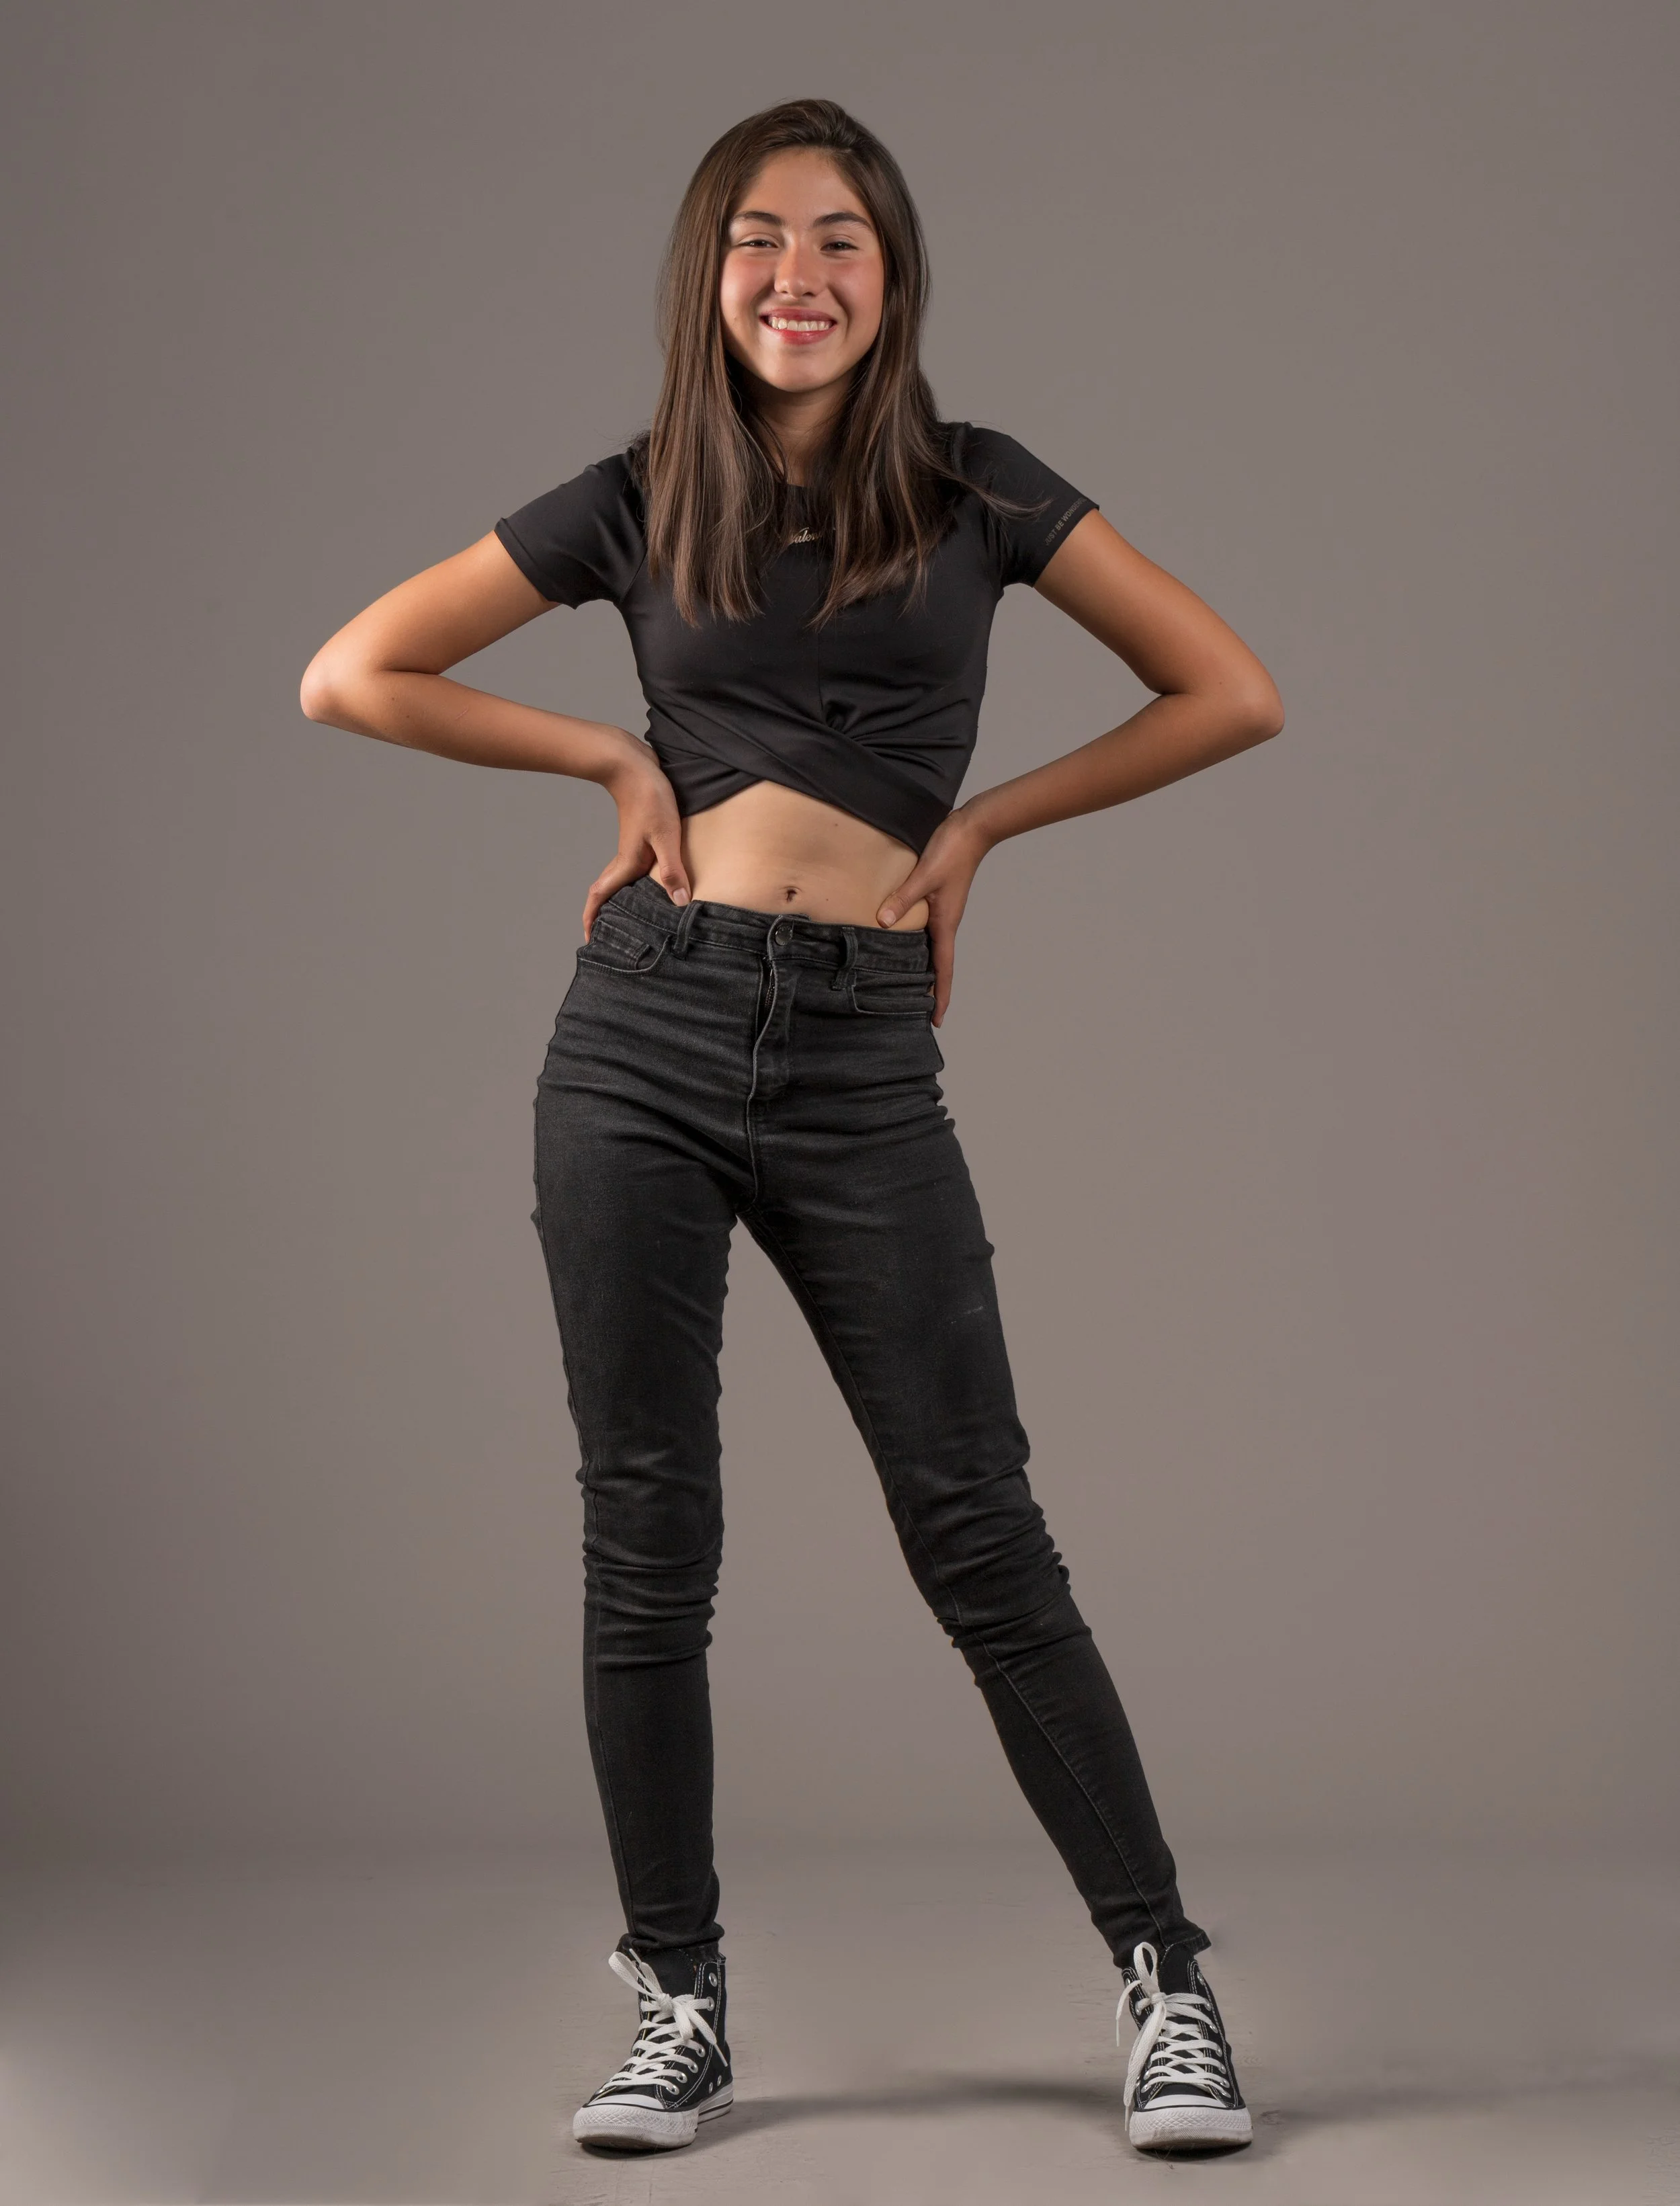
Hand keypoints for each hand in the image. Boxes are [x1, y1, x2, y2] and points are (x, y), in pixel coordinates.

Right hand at [582, 747, 691, 939]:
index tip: (588, 940)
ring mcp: (632, 848)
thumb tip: (679, 902)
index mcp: (627, 863)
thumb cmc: (649, 797)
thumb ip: (673, 869)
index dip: (592, 919)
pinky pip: (635, 868)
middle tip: (610, 938)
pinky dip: (637, 882)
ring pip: (621, 881)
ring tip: (632, 918)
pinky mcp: (642, 838)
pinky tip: (654, 884)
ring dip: (620, 900)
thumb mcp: (666, 834)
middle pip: (607, 893)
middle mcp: (626, 859)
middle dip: (605, 916)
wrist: (634, 764)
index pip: (600, 897)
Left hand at [876, 808, 990, 1026]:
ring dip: (922, 967)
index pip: (943, 969)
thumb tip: (883, 923)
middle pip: (938, 964)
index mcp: (946, 923)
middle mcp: (945, 922)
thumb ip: (903, 898)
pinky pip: (926, 929)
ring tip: (906, 986)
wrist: (972, 827)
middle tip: (915, 1013)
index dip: (940, 995)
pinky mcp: (937, 899)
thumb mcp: (925, 875)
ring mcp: (942, 911)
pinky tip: (901, 943)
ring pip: (931, 948)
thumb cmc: (952, 850)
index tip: (937, 1020)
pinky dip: (916, 943)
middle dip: (930, 989)